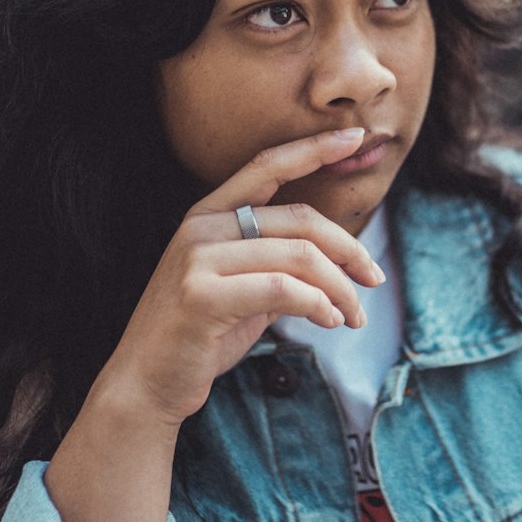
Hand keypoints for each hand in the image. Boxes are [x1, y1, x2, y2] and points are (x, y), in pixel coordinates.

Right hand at [91, 128, 384, 425]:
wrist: (147, 384)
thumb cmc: (201, 337)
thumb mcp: (245, 292)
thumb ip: (279, 266)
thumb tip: (338, 261)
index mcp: (209, 215)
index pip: (267, 166)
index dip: (313, 149)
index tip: (356, 137)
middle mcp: (201, 227)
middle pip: (299, 221)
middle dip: (349, 249)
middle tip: (374, 279)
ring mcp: (197, 258)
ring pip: (298, 257)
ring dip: (340, 289)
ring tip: (353, 315)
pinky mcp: (201, 295)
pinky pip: (282, 290)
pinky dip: (318, 305)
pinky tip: (329, 321)